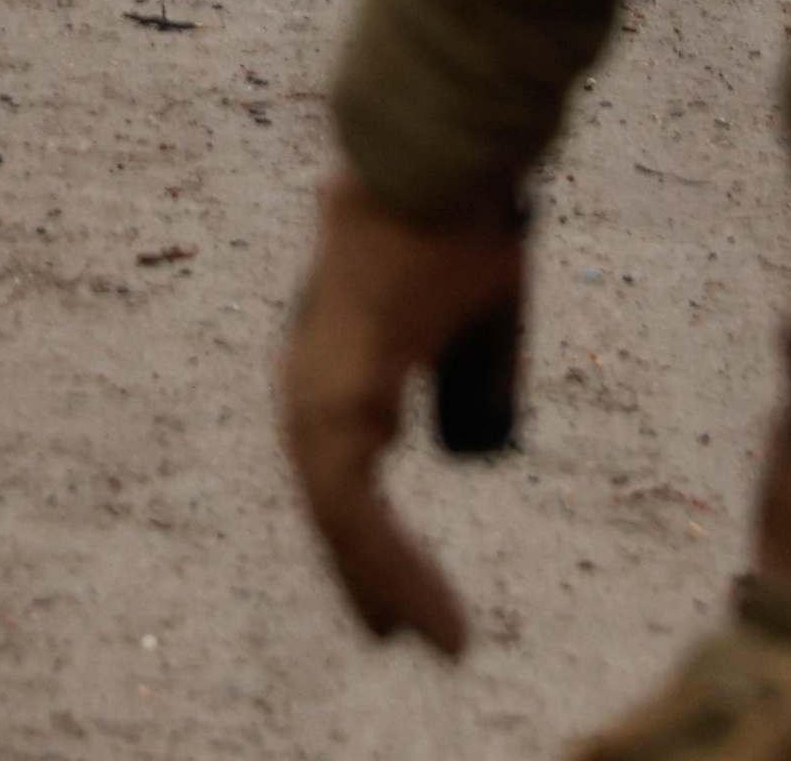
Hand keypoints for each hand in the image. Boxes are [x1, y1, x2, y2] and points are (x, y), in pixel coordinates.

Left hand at [278, 168, 525, 657]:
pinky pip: (350, 502)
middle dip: (368, 576)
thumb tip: (472, 444)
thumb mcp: (480, 316)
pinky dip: (388, 561)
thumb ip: (474, 378)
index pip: (342, 476)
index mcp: (337, 363)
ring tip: (433, 638)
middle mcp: (310, 380)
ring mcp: (315, 386)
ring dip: (386, 581)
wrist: (441, 152)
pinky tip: (423, 607)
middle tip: (403, 638)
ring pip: (339, 515)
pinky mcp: (335, 392)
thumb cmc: (459, 219)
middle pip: (333, 507)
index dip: (370, 539)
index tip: (398, 596)